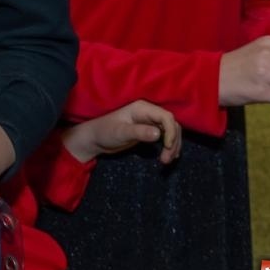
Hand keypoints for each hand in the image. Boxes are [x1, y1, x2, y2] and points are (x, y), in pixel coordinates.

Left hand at [62, 100, 180, 164]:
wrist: (96, 139)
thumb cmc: (105, 132)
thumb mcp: (120, 133)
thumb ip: (138, 132)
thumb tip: (158, 134)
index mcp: (142, 108)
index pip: (166, 117)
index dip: (171, 131)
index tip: (167, 146)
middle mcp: (148, 113)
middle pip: (172, 124)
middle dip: (173, 141)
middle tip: (166, 159)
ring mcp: (150, 121)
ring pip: (171, 131)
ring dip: (173, 146)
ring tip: (166, 161)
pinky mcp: (149, 131)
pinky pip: (166, 136)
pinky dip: (170, 146)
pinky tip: (168, 156)